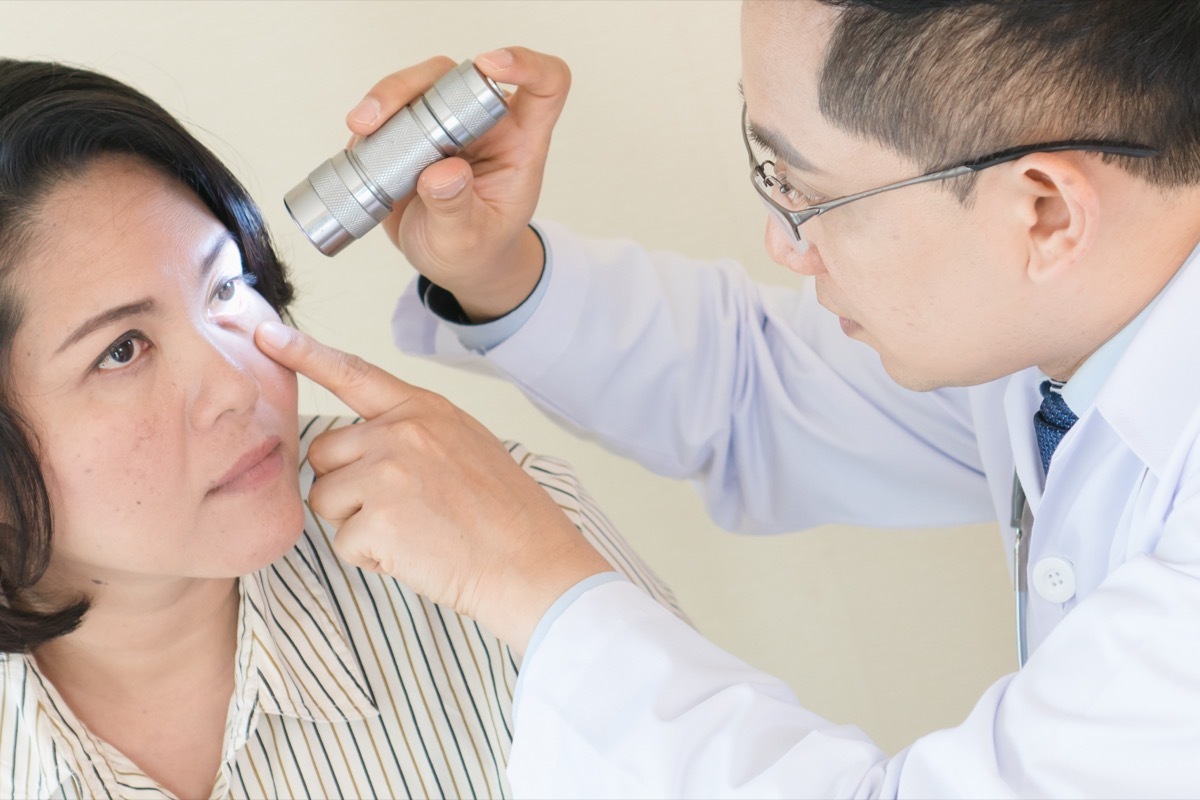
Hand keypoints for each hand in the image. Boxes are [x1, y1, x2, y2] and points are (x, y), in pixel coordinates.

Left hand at [255, 320, 609, 652]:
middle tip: (401, 510)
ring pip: (327, 498)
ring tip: (414, 533)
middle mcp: (402, 432)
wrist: (535, 565)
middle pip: (326, 452)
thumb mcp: (467, 447)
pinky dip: (373, 558)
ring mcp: (389, 473)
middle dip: (346, 485)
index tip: (266, 335)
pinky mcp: (380, 520)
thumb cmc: (507, 517)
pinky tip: (415, 555)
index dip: (306, 353)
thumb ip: (413, 434)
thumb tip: (364, 447)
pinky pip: (344, 542)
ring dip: (357, 524)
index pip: (354, 373)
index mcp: (426, 410)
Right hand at [346, 48, 569, 321]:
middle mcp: (486, 125)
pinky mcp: (416, 131)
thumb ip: (457, 208)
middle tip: (379, 118)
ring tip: (361, 130)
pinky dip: (372, 123)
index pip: (545, 86)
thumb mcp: (467, 240)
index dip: (527, 64)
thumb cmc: (475, 251)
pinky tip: (361, 147)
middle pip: (459, 77)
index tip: (489, 64)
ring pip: (420, 85)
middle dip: (415, 85)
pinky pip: (392, 109)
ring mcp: (449, 125)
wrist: (452, 263)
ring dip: (385, 99)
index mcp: (520, 145)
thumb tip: (442, 172)